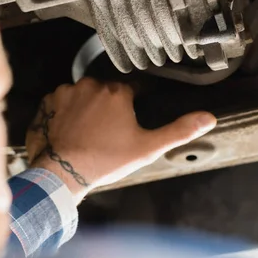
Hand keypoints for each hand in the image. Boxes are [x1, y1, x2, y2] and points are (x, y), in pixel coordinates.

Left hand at [27, 78, 216, 201]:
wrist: (63, 173)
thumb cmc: (107, 159)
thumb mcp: (148, 148)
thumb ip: (179, 130)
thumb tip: (209, 117)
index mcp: (118, 91)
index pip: (132, 90)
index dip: (132, 107)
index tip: (126, 125)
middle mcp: (92, 84)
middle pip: (106, 92)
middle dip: (108, 107)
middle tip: (107, 133)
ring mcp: (67, 91)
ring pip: (84, 95)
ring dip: (86, 108)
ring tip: (87, 133)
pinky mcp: (48, 101)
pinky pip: (61, 101)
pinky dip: (65, 112)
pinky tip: (69, 130)